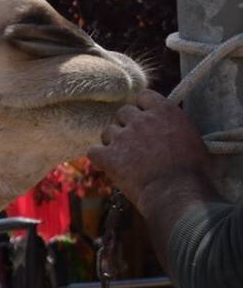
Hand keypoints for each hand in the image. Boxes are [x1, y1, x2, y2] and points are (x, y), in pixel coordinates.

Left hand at [89, 90, 213, 206]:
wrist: (177, 191)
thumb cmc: (193, 170)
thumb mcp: (191, 138)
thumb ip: (174, 127)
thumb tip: (166, 130)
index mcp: (165, 111)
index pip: (144, 96)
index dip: (142, 108)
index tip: (145, 118)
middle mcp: (141, 119)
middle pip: (123, 112)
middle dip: (127, 125)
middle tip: (135, 142)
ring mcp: (122, 137)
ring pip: (108, 131)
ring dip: (113, 142)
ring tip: (125, 158)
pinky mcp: (108, 156)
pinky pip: (93, 151)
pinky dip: (100, 158)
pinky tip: (108, 166)